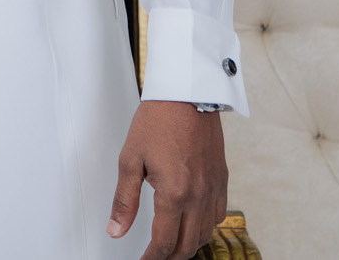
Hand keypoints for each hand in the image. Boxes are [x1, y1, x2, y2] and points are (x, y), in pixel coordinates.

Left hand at [106, 100, 227, 259]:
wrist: (187, 95)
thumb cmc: (157, 120)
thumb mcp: (130, 159)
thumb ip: (124, 200)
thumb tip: (116, 230)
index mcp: (174, 193)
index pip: (164, 242)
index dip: (151, 258)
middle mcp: (198, 196)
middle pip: (188, 245)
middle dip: (169, 256)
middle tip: (153, 256)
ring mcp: (214, 188)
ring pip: (206, 233)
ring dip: (188, 244)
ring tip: (171, 245)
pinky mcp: (222, 179)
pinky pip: (219, 215)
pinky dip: (205, 227)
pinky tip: (193, 222)